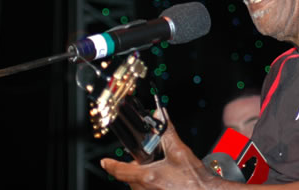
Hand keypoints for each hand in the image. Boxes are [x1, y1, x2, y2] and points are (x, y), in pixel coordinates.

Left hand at [100, 112, 221, 189]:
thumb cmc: (194, 178)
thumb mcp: (180, 151)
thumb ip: (167, 132)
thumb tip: (161, 115)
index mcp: (147, 176)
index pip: (120, 171)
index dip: (110, 165)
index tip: (105, 161)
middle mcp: (145, 189)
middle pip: (130, 178)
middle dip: (134, 169)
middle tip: (147, 162)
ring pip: (137, 186)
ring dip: (143, 178)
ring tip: (159, 171)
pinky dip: (150, 185)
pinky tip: (165, 180)